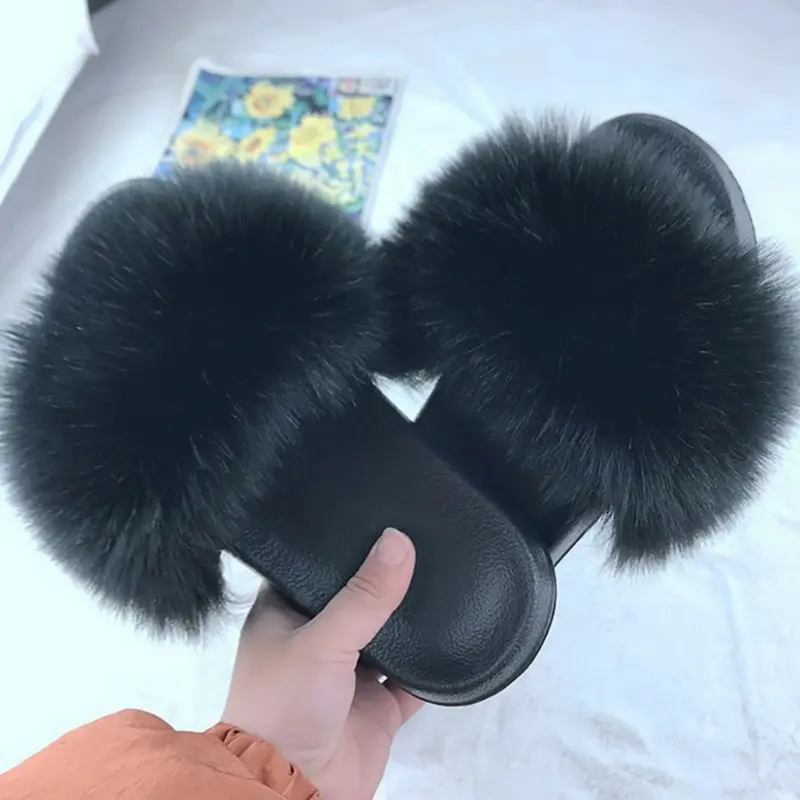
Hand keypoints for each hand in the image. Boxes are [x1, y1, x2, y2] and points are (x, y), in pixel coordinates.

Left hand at [222, 528, 421, 799]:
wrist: (295, 792)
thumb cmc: (286, 706)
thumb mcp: (322, 640)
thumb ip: (364, 595)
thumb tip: (399, 541)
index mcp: (285, 614)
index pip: (314, 566)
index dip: (342, 543)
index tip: (376, 512)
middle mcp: (317, 638)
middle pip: (357, 598)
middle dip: (384, 578)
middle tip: (419, 534)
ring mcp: (350, 673)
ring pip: (387, 635)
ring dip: (409, 617)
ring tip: (441, 568)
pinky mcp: (378, 705)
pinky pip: (411, 677)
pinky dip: (429, 662)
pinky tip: (450, 628)